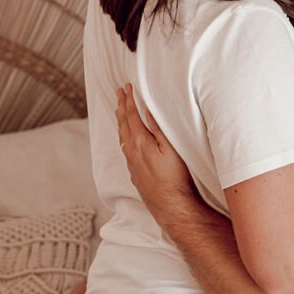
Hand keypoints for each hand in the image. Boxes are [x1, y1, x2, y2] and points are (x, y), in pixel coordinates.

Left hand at [116, 84, 200, 228]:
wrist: (170, 205)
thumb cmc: (175, 177)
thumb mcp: (171, 148)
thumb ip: (158, 128)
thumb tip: (148, 110)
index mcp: (139, 142)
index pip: (132, 115)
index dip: (129, 100)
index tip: (127, 87)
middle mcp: (131, 151)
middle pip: (123, 124)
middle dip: (121, 106)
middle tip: (118, 93)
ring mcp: (131, 163)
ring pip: (122, 136)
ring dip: (121, 121)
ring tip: (119, 111)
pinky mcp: (135, 172)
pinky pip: (125, 147)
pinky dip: (124, 135)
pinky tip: (126, 137)